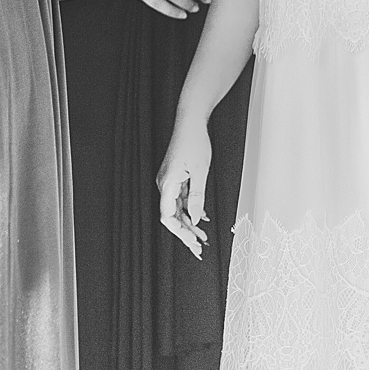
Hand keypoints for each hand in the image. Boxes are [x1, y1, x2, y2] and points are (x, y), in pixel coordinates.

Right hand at [157, 120, 212, 257]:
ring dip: (190, 222)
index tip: (192, 243)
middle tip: (198, 247)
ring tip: (203, 236)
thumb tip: (196, 217)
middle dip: (186, 233)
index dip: (180, 233)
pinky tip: (201, 217)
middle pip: (173, 216)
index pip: (168, 217)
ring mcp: (170, 180)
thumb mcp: (201, 171)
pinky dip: (191, 209)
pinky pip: (181, 198)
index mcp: (168, 184)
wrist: (190, 122)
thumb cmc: (194, 141)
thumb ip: (197, 196)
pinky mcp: (175, 177)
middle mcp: (165, 184)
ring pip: (178, 208)